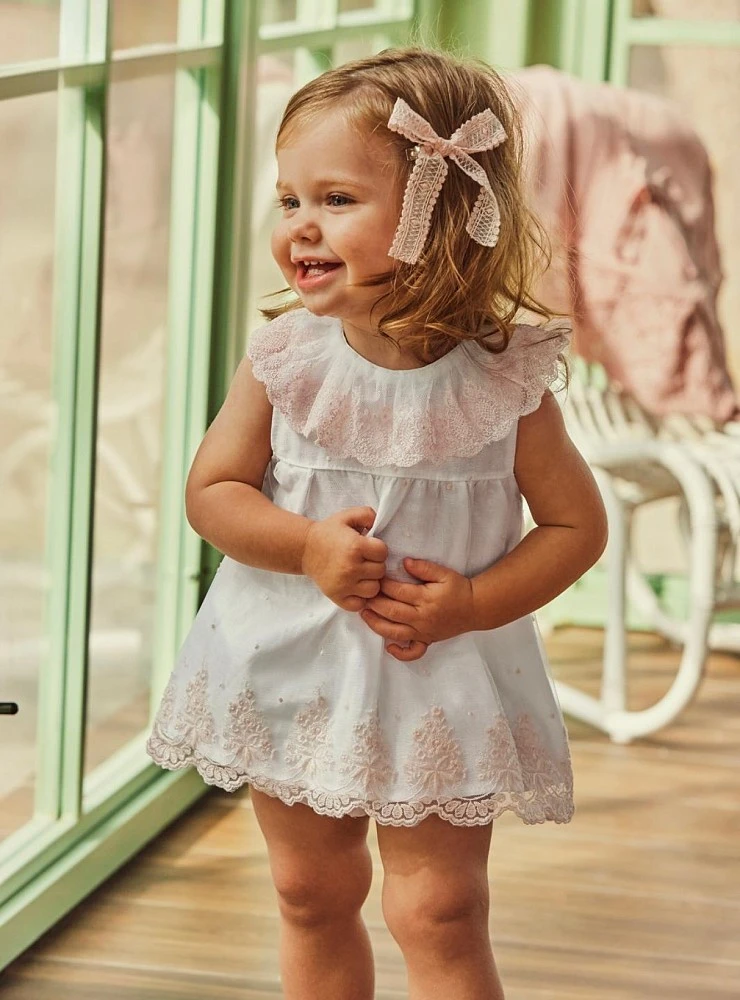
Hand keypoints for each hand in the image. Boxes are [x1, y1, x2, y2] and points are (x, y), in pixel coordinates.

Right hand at [301, 507, 387, 611]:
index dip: (378, 549)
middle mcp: (351, 568)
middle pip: (380, 571)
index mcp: (355, 547)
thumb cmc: (329, 533)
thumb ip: (367, 514)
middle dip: (374, 565)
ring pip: (374, 589)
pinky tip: (354, 587)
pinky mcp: (338, 597)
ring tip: (360, 574)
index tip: (368, 548)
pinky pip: (360, 604)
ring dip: (370, 582)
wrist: (305, 549)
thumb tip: (379, 522)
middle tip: (364, 561)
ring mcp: (344, 585)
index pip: (383, 552)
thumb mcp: (347, 516)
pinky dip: (359, 598)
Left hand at [360, 557, 474, 660]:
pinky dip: (400, 652)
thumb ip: (423, 567)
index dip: (382, 584)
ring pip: (394, 632)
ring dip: (376, 624)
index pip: (397, 592)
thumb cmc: (459, 589)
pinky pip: (412, 651)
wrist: (476, 608)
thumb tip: (404, 563)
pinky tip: (389, 647)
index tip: (373, 578)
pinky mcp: (427, 640)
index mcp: (425, 599)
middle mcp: (421, 618)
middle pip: (391, 612)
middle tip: (362, 594)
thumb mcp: (444, 573)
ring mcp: (423, 632)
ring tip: (364, 614)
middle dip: (374, 603)